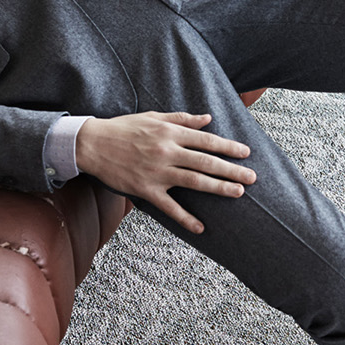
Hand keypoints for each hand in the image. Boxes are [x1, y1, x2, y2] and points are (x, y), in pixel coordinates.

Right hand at [74, 111, 253, 233]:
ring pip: (194, 181)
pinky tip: (200, 227)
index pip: (206, 140)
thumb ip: (182, 119)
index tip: (245, 153)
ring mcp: (157, 172)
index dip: (228, 147)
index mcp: (170, 133)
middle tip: (252, 177)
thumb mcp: (154, 117)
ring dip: (219, 188)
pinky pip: (169, 207)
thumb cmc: (124, 128)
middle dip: (232, 170)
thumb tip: (208, 119)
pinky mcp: (145, 190)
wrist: (92, 144)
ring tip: (238, 193)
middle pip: (206, 162)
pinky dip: (185, 218)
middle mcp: (167, 152)